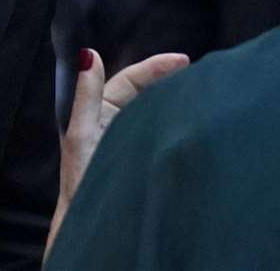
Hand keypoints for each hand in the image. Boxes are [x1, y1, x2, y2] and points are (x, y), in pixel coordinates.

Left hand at [47, 48, 188, 255]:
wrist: (91, 224)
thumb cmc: (83, 181)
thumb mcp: (82, 133)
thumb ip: (87, 95)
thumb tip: (88, 54)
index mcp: (99, 112)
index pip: (130, 80)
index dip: (155, 66)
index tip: (183, 61)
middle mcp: (114, 122)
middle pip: (145, 91)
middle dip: (167, 78)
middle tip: (195, 73)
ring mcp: (130, 138)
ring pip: (154, 109)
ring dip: (172, 97)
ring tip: (197, 91)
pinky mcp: (142, 155)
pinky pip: (160, 129)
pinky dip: (174, 120)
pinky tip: (190, 120)